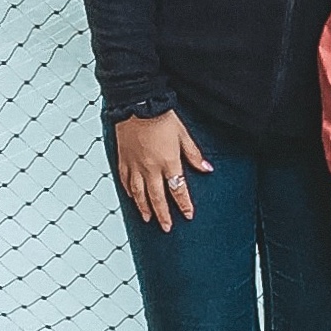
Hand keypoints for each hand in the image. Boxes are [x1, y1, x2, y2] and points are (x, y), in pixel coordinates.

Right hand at [113, 110, 210, 229]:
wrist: (137, 103)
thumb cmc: (161, 116)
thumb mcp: (183, 134)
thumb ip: (194, 155)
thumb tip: (207, 169)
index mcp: (169, 162)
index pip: (178, 190)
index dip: (184, 205)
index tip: (188, 215)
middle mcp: (151, 168)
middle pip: (158, 198)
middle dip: (164, 215)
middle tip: (167, 227)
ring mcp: (135, 165)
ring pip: (139, 194)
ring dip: (145, 208)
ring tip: (148, 219)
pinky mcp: (123, 160)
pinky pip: (125, 181)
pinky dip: (129, 192)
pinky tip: (132, 198)